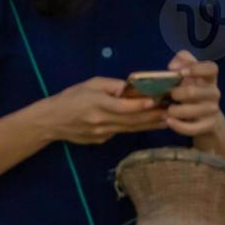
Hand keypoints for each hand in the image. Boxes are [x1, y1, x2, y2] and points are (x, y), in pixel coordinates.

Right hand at [45, 76, 168, 144]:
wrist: (52, 121)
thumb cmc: (71, 97)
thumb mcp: (90, 84)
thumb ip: (111, 86)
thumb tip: (131, 88)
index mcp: (97, 104)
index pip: (123, 106)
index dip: (141, 105)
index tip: (157, 102)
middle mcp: (102, 121)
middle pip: (132, 120)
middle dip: (153, 116)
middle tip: (172, 112)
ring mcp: (102, 133)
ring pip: (130, 128)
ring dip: (150, 125)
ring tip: (168, 120)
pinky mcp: (101, 140)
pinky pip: (121, 132)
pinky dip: (135, 128)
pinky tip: (148, 124)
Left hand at [164, 49, 223, 137]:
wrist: (205, 120)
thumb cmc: (192, 92)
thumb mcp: (188, 74)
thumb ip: (181, 61)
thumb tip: (173, 67)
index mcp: (209, 78)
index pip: (211, 68)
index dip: (196, 68)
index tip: (181, 73)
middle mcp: (214, 93)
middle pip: (193, 92)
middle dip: (176, 94)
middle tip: (169, 95)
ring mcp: (213, 110)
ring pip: (191, 111)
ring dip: (174, 110)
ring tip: (167, 110)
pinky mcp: (209, 126)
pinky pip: (191, 128)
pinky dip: (177, 125)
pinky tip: (169, 121)